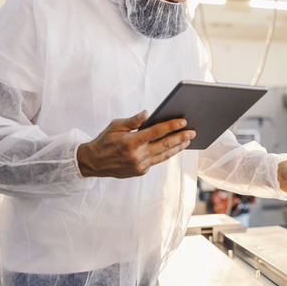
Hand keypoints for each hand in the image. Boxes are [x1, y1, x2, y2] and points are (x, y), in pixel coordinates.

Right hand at [77, 111, 195, 177]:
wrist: (94, 163)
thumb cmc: (105, 141)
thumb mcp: (116, 126)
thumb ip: (133, 120)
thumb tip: (147, 113)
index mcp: (130, 142)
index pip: (156, 132)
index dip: (171, 126)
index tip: (183, 121)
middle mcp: (136, 155)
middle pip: (164, 145)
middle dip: (181, 137)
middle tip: (193, 131)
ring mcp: (139, 166)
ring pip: (164, 155)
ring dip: (178, 147)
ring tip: (188, 139)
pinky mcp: (140, 172)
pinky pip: (157, 161)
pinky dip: (166, 154)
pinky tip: (175, 147)